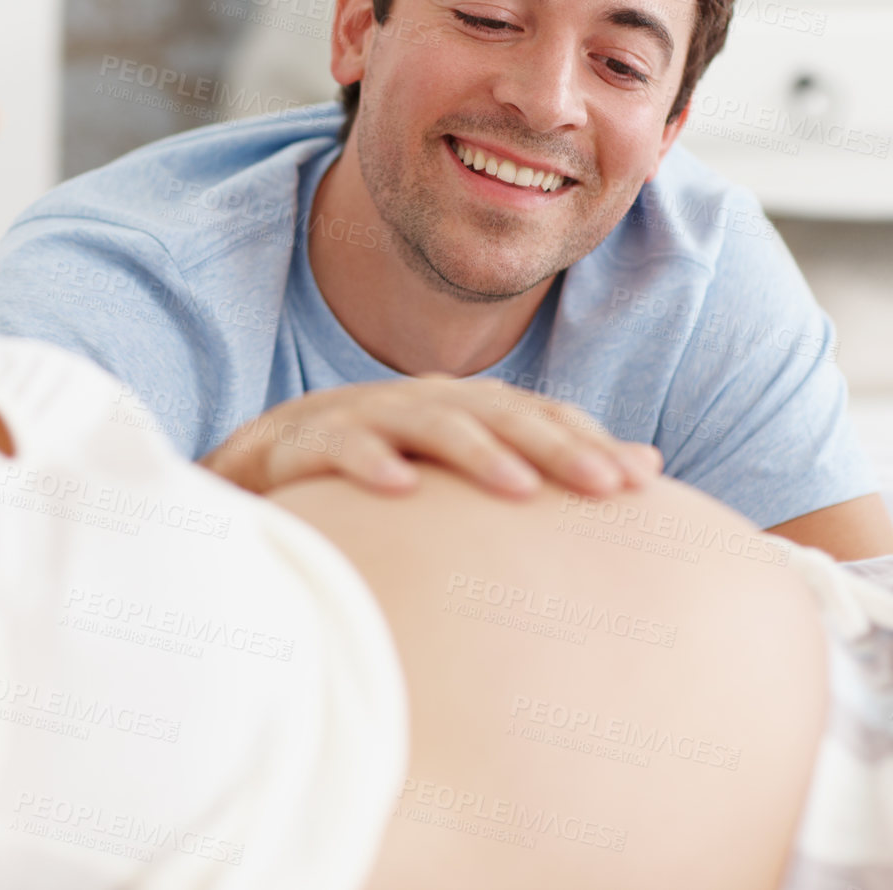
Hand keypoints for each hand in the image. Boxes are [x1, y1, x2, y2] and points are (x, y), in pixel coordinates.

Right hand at [198, 376, 662, 497]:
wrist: (246, 470)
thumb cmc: (369, 475)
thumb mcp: (457, 474)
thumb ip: (543, 465)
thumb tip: (646, 467)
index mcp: (455, 408)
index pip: (532, 414)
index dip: (583, 441)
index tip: (636, 484)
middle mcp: (415, 402)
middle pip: (494, 412)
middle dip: (552, 446)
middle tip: (604, 487)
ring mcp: (358, 416)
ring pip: (425, 423)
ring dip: (474, 452)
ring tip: (518, 489)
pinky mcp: (299, 442)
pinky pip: (337, 447)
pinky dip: (367, 462)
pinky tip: (399, 489)